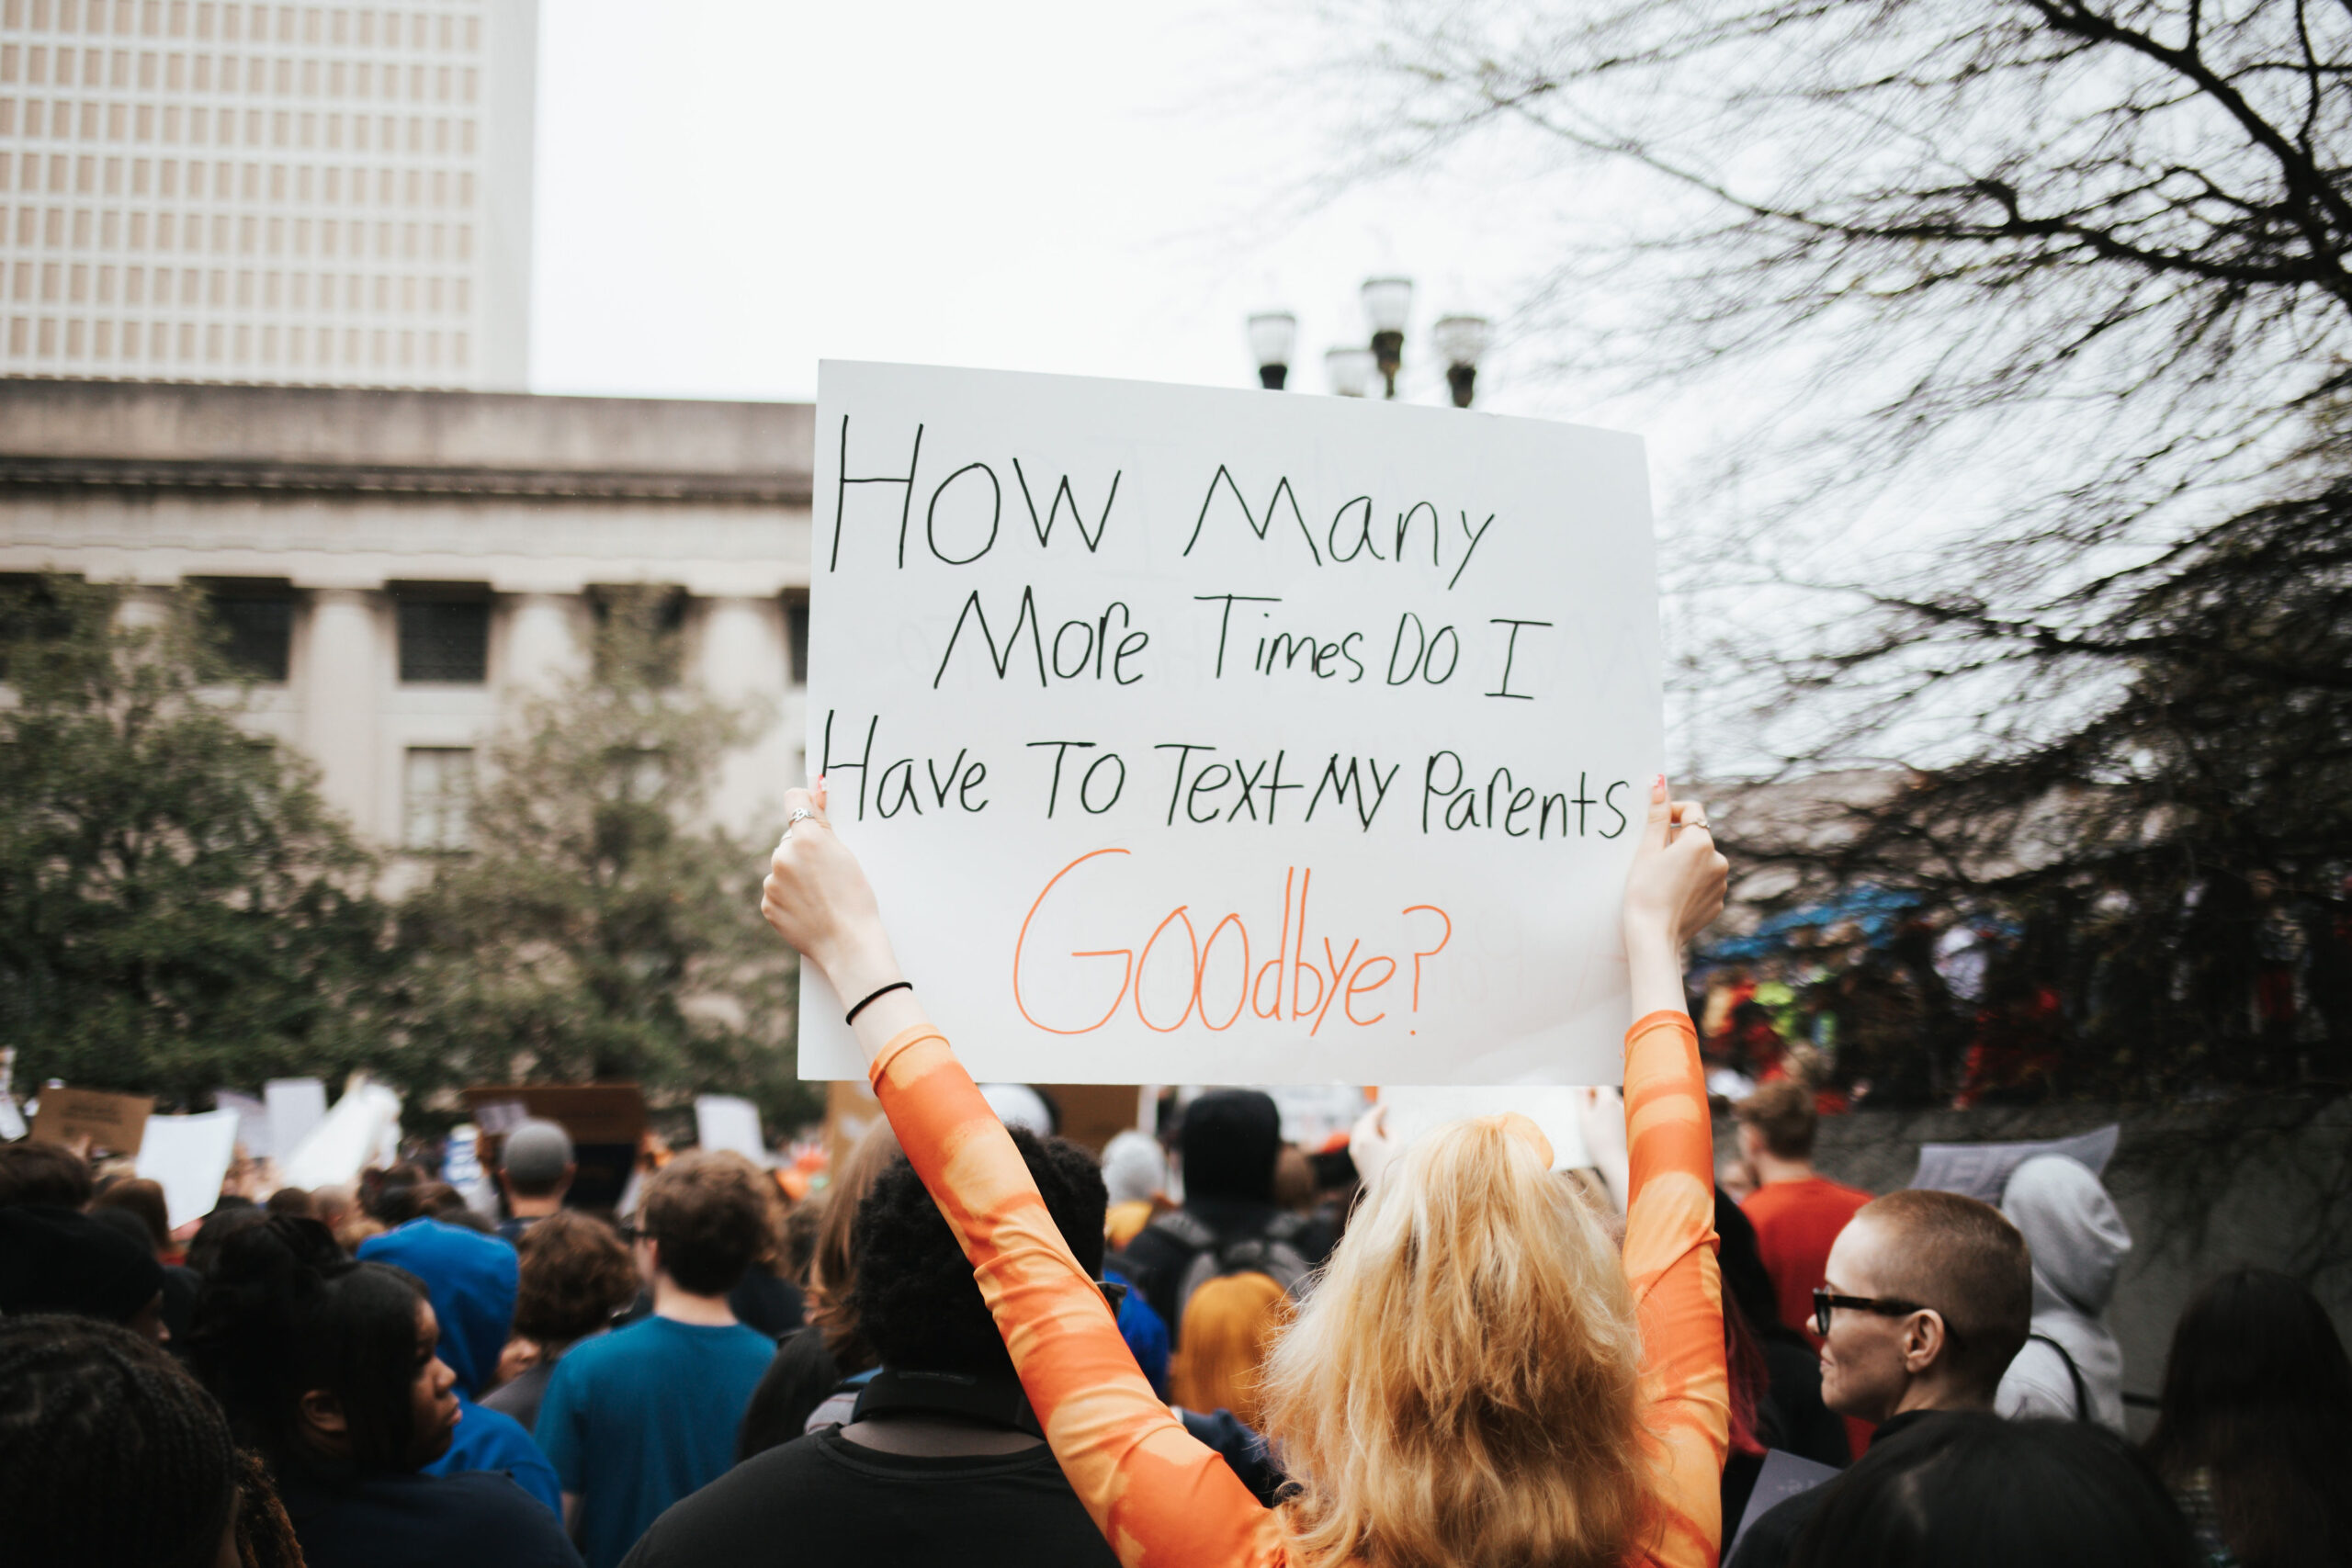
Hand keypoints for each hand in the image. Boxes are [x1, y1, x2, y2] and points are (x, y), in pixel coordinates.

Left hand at [759, 782, 903, 999]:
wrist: (848, 944)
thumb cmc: (855, 898)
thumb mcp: (846, 855)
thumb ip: (823, 823)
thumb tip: (813, 792)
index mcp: (805, 838)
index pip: (794, 800)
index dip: (804, 803)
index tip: (811, 810)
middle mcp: (782, 856)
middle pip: (789, 840)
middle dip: (803, 851)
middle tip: (827, 874)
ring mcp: (771, 882)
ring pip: (783, 868)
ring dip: (796, 876)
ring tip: (820, 897)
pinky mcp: (767, 905)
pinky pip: (777, 892)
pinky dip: (789, 898)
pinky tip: (809, 910)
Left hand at [1348, 1102, 1397, 1194]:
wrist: (1387, 1196)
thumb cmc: (1396, 1170)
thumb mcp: (1398, 1145)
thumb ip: (1390, 1132)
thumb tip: (1384, 1129)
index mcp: (1365, 1138)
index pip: (1370, 1118)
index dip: (1378, 1111)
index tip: (1386, 1106)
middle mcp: (1356, 1145)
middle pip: (1361, 1124)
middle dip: (1370, 1118)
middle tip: (1381, 1113)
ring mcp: (1355, 1154)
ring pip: (1358, 1134)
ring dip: (1368, 1127)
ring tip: (1381, 1125)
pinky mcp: (1357, 1163)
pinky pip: (1359, 1143)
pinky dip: (1367, 1136)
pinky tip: (1378, 1138)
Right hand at [1577, 1086, 1630, 1215]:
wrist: (1615, 1161)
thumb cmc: (1597, 1142)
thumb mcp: (1584, 1120)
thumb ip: (1582, 1100)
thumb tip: (1581, 1087)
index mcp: (1608, 1100)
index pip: (1600, 1083)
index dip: (1590, 1087)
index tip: (1583, 1095)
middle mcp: (1621, 1103)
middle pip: (1607, 1092)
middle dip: (1597, 1097)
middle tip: (1587, 1111)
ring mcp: (1628, 1113)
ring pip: (1613, 1103)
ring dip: (1604, 1108)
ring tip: (1597, 1124)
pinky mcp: (1631, 1122)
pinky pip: (1619, 1113)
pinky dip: (1612, 1117)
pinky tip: (1606, 1130)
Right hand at [1621, 775, 1727, 951]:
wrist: (1654, 937)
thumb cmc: (1645, 892)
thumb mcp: (1646, 851)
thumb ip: (1657, 816)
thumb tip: (1660, 784)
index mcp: (1701, 842)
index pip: (1692, 811)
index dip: (1671, 812)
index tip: (1654, 824)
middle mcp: (1719, 860)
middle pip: (1696, 837)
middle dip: (1675, 841)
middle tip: (1650, 857)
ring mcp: (1721, 883)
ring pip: (1701, 860)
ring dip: (1683, 862)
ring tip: (1660, 879)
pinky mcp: (1718, 902)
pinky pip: (1704, 882)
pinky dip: (1689, 882)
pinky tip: (1671, 894)